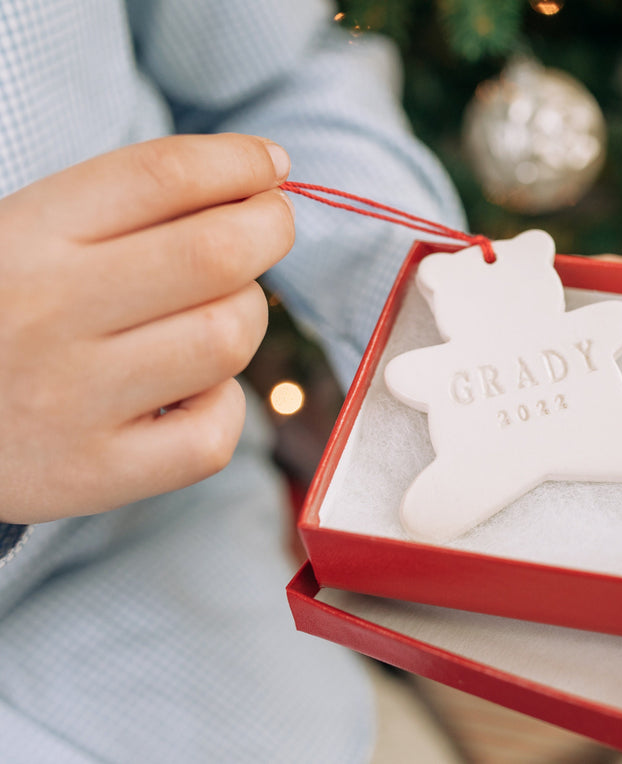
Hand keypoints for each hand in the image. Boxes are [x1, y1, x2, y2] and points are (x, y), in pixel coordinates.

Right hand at [0, 134, 294, 523]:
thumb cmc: (2, 312)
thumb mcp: (26, 237)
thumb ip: (127, 206)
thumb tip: (259, 176)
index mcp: (25, 236)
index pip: (162, 176)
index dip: (239, 162)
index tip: (269, 166)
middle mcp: (47, 312)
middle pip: (215, 254)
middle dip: (269, 229)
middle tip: (268, 227)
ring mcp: (71, 400)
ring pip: (226, 340)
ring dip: (247, 319)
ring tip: (218, 314)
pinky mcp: (95, 472)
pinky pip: (213, 434)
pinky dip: (225, 407)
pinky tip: (194, 393)